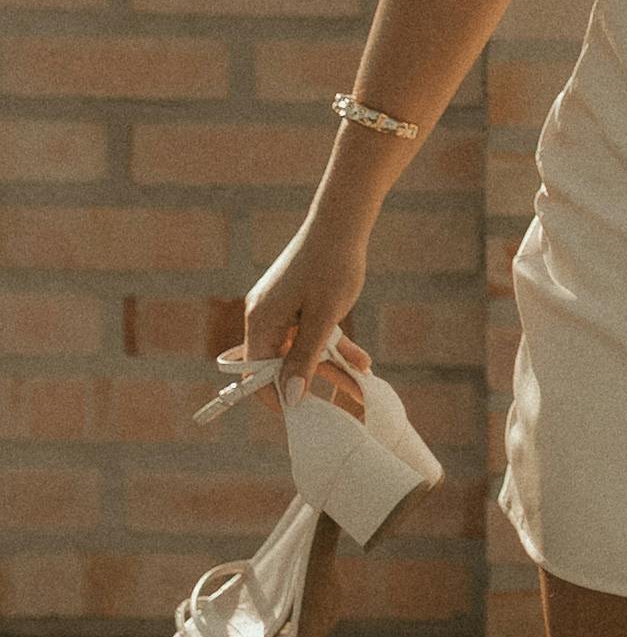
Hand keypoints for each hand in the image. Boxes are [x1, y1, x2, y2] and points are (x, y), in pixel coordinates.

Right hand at [241, 195, 378, 399]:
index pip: (256, 373)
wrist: (343, 222)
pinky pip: (310, 331)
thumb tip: (289, 396)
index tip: (305, 414)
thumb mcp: (322, 319)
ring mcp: (280, 307)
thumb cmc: (332, 267)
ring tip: (360, 382)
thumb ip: (305, 358)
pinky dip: (332, 344)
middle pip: (280, 362)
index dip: (278, 396)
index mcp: (260, 321)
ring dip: (329, 365)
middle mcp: (263, 316)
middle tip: (340, 401)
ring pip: (300, 348)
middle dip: (311, 382)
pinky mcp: (296, 300)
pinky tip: (360, 359)